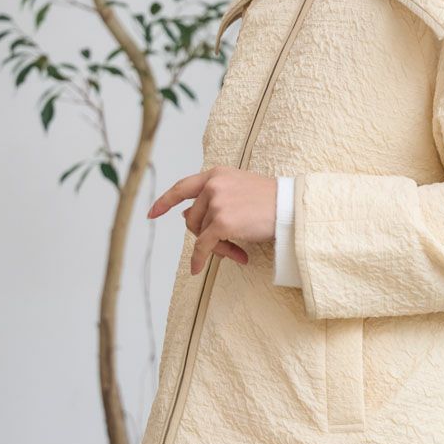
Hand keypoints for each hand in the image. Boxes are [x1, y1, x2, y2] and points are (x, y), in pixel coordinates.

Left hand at [146, 166, 278, 274]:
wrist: (291, 208)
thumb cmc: (270, 201)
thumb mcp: (238, 190)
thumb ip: (212, 198)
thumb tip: (184, 216)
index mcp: (216, 174)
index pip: (182, 187)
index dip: (165, 201)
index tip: (153, 213)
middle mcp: (213, 185)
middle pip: (191, 219)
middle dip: (203, 235)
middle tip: (225, 245)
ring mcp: (216, 203)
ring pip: (200, 234)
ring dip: (215, 247)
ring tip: (238, 252)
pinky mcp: (222, 222)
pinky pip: (203, 246)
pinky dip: (199, 259)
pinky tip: (198, 269)